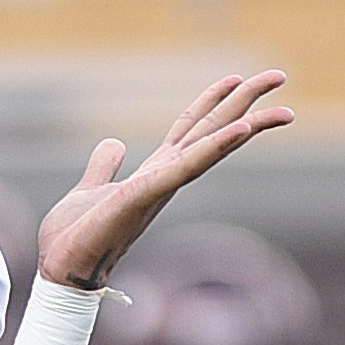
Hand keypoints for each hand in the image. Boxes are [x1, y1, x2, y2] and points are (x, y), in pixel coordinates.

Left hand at [37, 70, 292, 288]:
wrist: (62, 269)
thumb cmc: (75, 238)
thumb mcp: (89, 189)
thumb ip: (104, 166)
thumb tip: (114, 143)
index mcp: (154, 174)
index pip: (190, 131)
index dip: (212, 103)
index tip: (235, 79)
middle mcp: (165, 178)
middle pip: (212, 131)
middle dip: (245, 102)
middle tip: (279, 75)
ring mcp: (160, 187)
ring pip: (211, 146)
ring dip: (247, 123)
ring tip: (283, 108)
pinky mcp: (146, 194)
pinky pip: (187, 166)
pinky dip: (214, 147)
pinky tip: (241, 129)